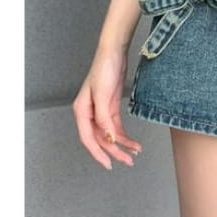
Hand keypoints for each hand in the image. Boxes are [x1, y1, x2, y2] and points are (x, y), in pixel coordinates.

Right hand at [72, 46, 142, 169]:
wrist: (115, 52)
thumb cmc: (104, 68)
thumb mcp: (103, 94)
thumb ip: (104, 118)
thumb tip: (109, 138)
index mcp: (82, 111)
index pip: (88, 138)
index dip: (98, 153)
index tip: (109, 164)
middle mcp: (89, 113)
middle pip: (100, 138)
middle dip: (114, 151)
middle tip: (128, 161)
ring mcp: (100, 111)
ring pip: (110, 134)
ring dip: (122, 144)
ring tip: (135, 153)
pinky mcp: (110, 107)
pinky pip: (116, 126)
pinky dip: (124, 134)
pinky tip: (133, 141)